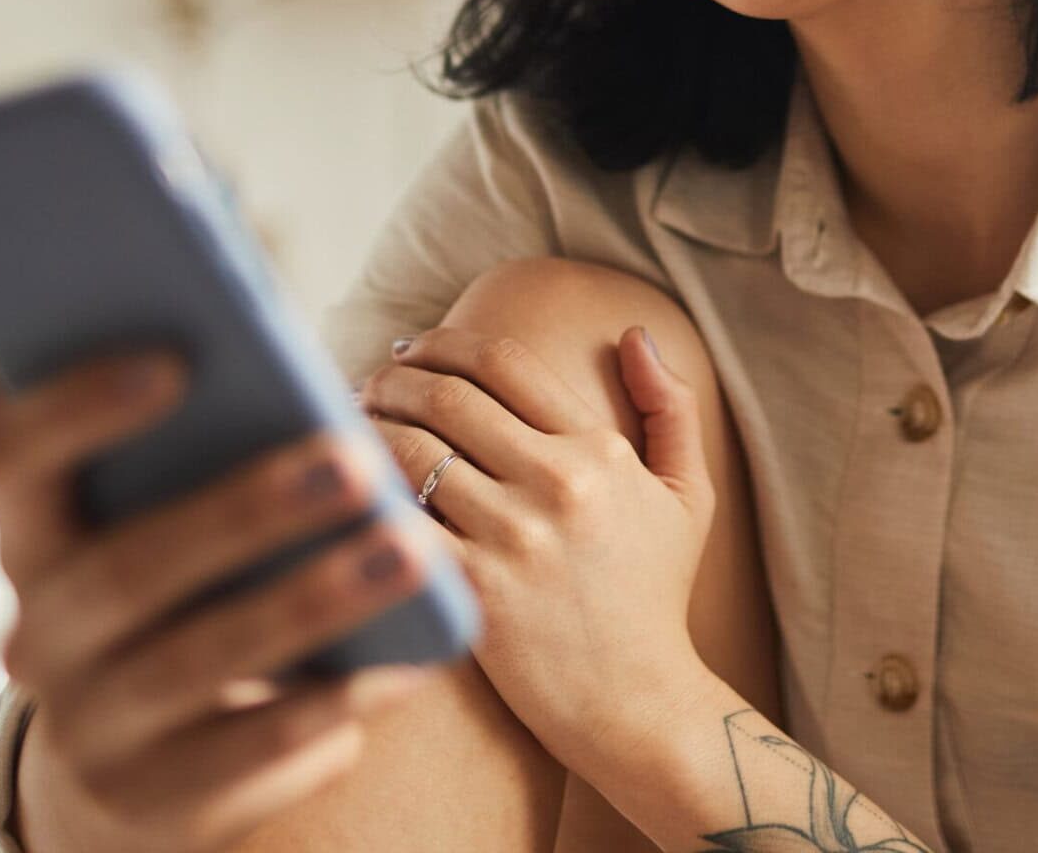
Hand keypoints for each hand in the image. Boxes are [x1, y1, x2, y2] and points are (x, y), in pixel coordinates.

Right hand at [0, 343, 442, 852]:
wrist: (124, 772)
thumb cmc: (160, 590)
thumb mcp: (131, 517)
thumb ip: (136, 432)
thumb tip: (72, 306)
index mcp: (26, 539)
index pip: (14, 460)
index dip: (81, 407)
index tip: (178, 358)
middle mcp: (37, 635)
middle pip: (129, 567)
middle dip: (246, 509)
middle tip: (356, 459)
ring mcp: (90, 726)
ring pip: (199, 662)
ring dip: (311, 603)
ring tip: (412, 552)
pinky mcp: (154, 799)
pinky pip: (247, 757)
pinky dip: (330, 708)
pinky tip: (405, 665)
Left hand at [355, 325, 711, 766]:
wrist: (639, 704)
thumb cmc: (656, 597)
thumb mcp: (687, 496)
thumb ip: (672, 408)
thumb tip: (636, 333)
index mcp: (599, 450)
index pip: (505, 361)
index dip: (446, 343)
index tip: (416, 348)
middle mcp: (556, 482)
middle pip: (448, 397)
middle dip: (395, 378)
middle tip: (371, 383)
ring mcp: (513, 537)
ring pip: (411, 450)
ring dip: (369, 427)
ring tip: (351, 429)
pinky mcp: (474, 590)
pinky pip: (399, 522)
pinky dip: (368, 497)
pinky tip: (354, 494)